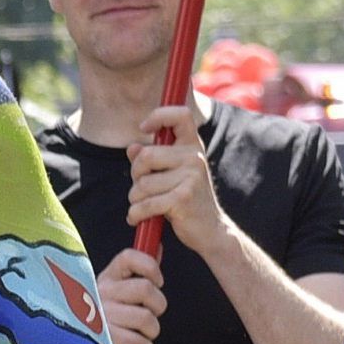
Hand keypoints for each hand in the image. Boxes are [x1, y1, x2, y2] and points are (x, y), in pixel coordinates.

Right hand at [95, 246, 164, 343]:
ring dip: (152, 330)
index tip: (158, 281)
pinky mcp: (103, 340)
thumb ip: (138, 271)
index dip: (150, 266)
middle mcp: (101, 293)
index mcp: (106, 279)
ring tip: (143, 334)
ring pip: (146, 317)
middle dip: (158, 305)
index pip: (128, 257)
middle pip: (145, 288)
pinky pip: (139, 342)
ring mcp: (101, 316)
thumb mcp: (117, 292)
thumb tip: (158, 248)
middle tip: (152, 314)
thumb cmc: (105, 321)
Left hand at [122, 105, 224, 254]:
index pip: (181, 115)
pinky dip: (136, 214)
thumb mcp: (171, 175)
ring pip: (142, 184)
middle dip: (135, 175)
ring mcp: (191, 177)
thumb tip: (132, 148)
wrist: (210, 229)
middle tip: (140, 189)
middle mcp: (194, 157)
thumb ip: (151, 160)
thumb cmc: (186, 199)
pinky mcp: (182, 198)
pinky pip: (146, 204)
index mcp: (192, 147)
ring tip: (143, 206)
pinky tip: (137, 219)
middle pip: (146, 157)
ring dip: (135, 199)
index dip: (159, 115)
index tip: (144, 127)